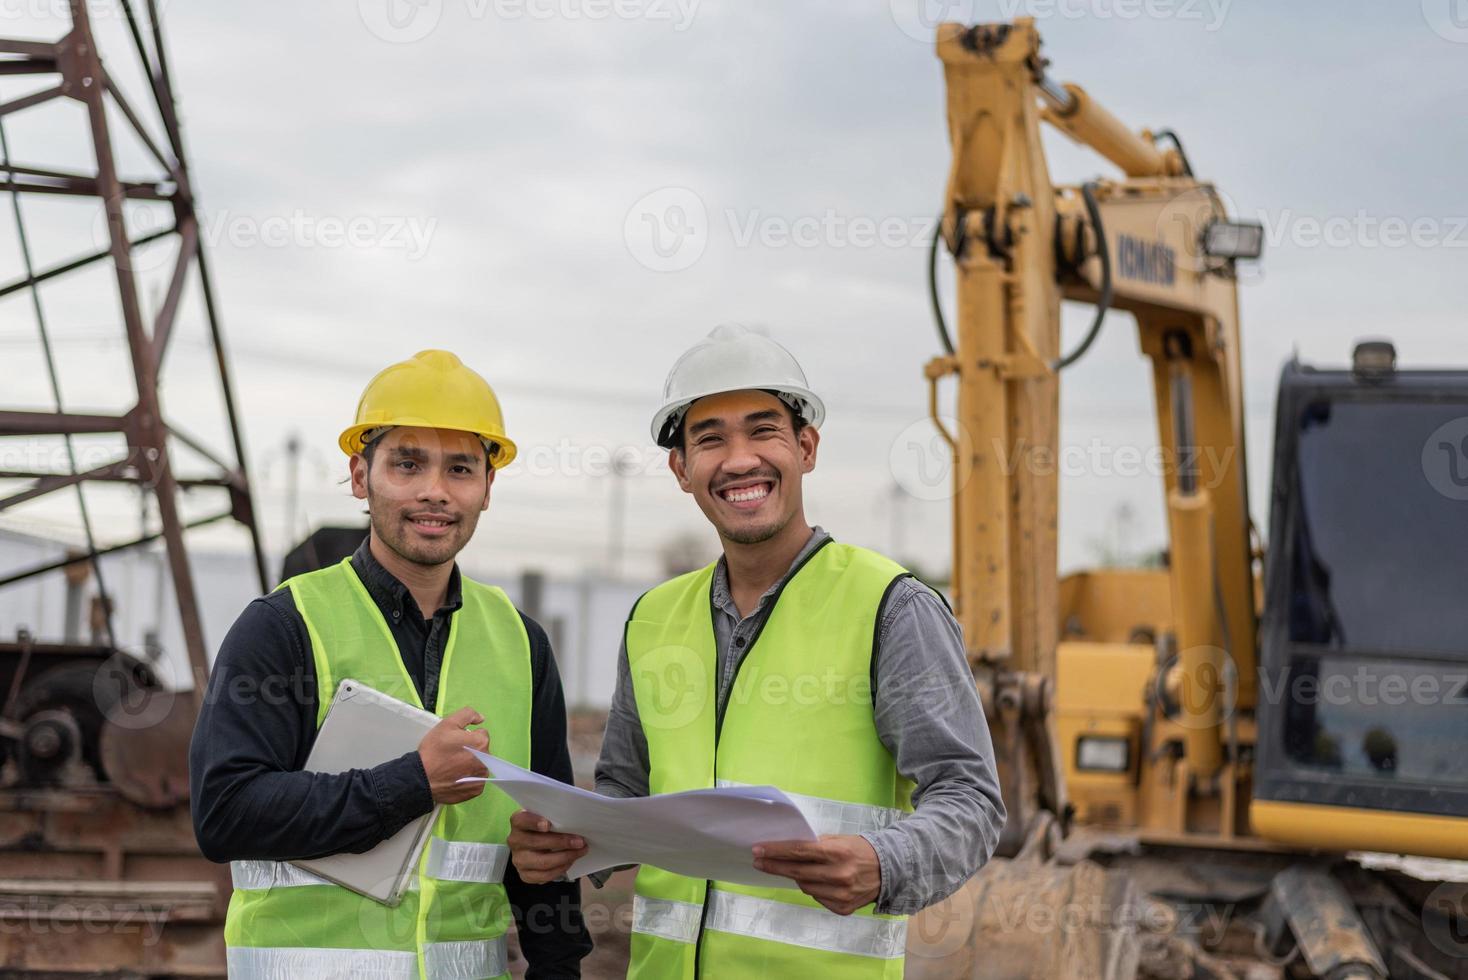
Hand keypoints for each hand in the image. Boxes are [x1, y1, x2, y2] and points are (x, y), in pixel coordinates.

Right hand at [417, 706, 489, 804]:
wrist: (422, 777)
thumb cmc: (434, 749)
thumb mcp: (448, 723)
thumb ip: (468, 714)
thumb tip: (481, 718)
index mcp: (481, 743)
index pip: (480, 735)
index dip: (467, 737)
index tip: (455, 743)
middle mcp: (487, 761)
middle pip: (481, 751)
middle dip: (471, 750)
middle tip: (452, 754)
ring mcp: (482, 778)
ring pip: (479, 766)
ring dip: (470, 765)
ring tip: (453, 767)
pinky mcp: (476, 791)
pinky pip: (476, 781)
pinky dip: (468, 779)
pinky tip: (455, 778)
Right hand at [507, 810, 587, 883]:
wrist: (536, 845)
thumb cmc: (545, 827)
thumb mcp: (547, 818)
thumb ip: (554, 818)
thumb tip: (575, 822)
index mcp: (518, 823)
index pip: (521, 820)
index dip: (533, 822)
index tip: (547, 824)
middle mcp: (515, 841)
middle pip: (536, 842)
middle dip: (562, 842)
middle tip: (580, 841)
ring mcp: (518, 859)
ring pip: (543, 862)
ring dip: (565, 857)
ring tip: (580, 852)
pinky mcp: (524, 874)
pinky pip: (544, 876)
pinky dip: (560, 869)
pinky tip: (569, 862)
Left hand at [752, 835, 881, 915]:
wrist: (890, 872)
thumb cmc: (861, 850)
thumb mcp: (841, 840)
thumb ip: (817, 845)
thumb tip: (789, 849)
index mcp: (837, 852)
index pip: (799, 851)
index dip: (776, 851)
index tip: (758, 850)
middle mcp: (838, 875)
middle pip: (796, 871)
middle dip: (774, 866)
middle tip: (758, 861)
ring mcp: (840, 894)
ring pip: (805, 887)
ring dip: (797, 877)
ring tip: (797, 869)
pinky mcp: (842, 908)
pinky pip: (818, 898)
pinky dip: (814, 889)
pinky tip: (820, 881)